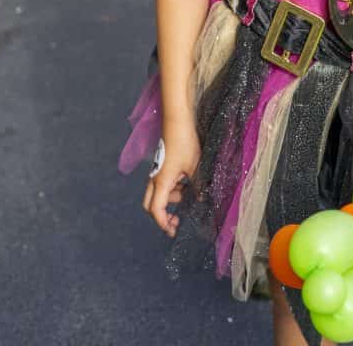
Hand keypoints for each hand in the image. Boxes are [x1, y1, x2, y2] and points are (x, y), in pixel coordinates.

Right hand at [142, 120, 200, 236]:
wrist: (177, 122)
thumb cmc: (184, 143)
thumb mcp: (195, 167)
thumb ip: (198, 186)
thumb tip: (202, 199)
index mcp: (161, 182)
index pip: (156, 210)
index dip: (163, 224)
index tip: (173, 231)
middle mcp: (155, 178)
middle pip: (151, 205)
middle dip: (163, 214)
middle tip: (176, 220)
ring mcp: (157, 171)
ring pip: (159, 194)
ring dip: (172, 198)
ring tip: (190, 191)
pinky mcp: (162, 165)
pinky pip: (164, 183)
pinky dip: (174, 188)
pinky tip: (188, 181)